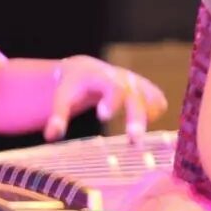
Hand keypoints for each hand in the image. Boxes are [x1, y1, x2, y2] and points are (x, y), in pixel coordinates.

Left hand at [45, 56, 167, 142]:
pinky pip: (159, 103)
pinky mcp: (147, 89)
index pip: (114, 87)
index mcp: (103, 77)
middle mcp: (124, 79)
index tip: (103, 116)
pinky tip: (142, 125)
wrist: (87, 70)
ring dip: (147, 118)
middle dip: (137, 118)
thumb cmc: (73, 87)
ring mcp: (138, 83)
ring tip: (134, 139)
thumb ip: (58, 116)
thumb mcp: (62, 98)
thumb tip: (52, 136)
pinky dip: (154, 114)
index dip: (112, 101)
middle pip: (137, 97)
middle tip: (134, 140)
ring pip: (153, 99)